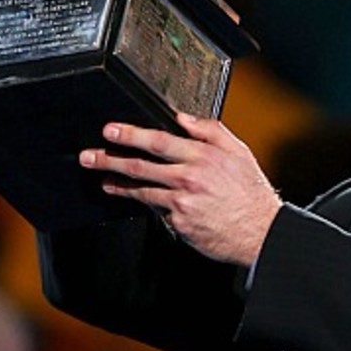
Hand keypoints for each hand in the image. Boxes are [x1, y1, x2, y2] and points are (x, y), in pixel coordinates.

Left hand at [78, 113, 281, 265]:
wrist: (260, 232)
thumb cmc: (250, 192)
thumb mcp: (238, 152)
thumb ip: (210, 130)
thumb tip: (183, 118)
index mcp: (203, 157)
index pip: (159, 141)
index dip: (131, 134)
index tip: (110, 130)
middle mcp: (189, 178)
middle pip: (140, 166)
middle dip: (110, 159)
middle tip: (90, 156)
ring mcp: (182, 203)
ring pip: (142, 190)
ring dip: (119, 184)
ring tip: (104, 179)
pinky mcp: (179, 224)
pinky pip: (158, 211)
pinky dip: (147, 204)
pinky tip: (137, 200)